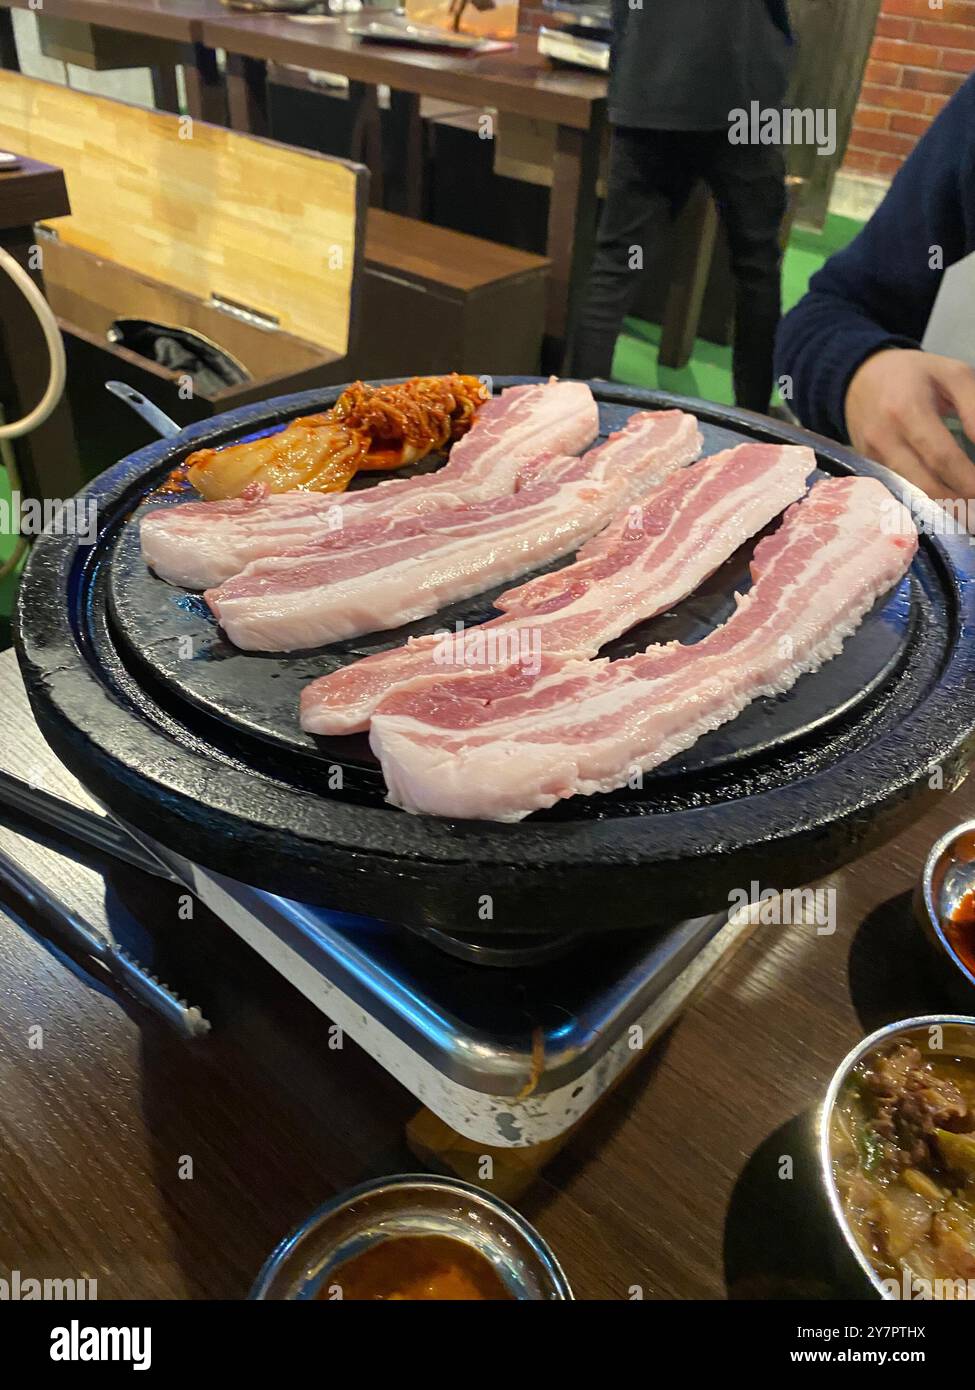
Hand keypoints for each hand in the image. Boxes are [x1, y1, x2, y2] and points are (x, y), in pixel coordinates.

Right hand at [845, 349, 974, 499]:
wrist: (859, 377)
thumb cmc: (914, 374)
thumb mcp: (953, 375)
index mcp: (908, 410)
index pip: (942, 456)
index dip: (967, 480)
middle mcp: (885, 438)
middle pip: (924, 484)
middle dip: (957, 502)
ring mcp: (871, 456)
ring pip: (909, 493)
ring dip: (941, 507)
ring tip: (964, 512)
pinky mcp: (866, 467)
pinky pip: (896, 490)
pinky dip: (920, 502)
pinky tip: (940, 506)